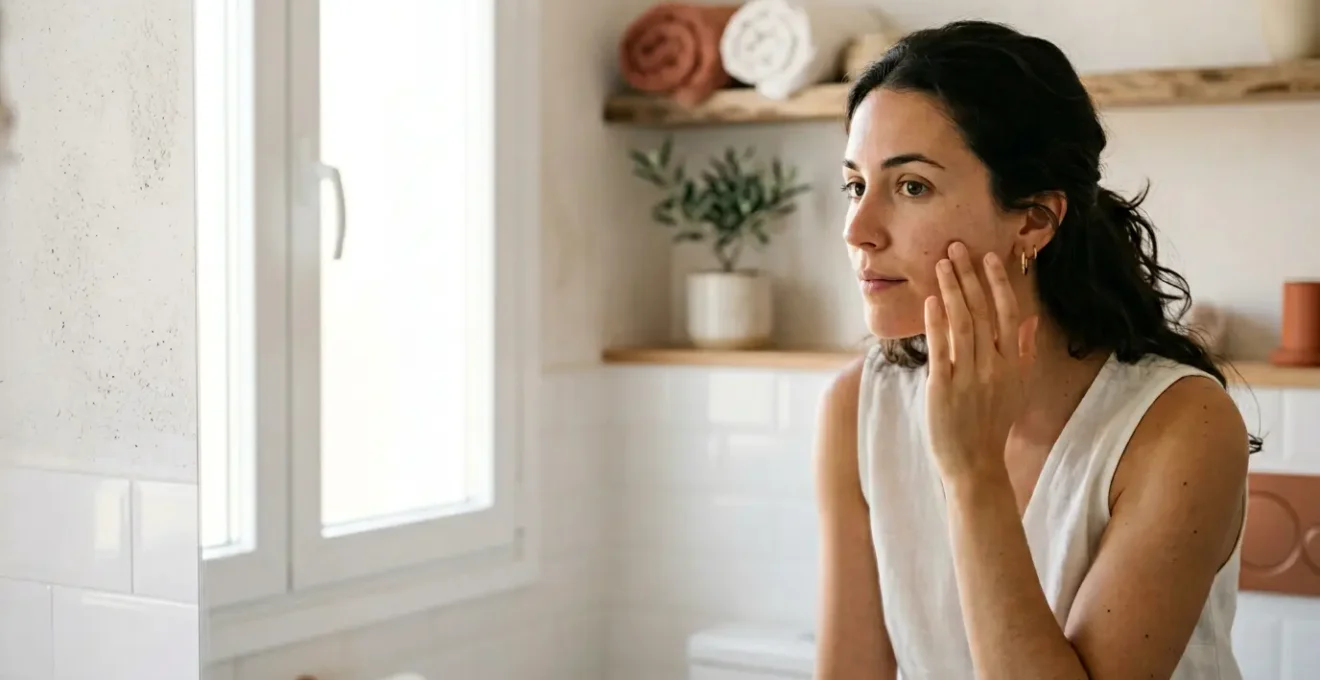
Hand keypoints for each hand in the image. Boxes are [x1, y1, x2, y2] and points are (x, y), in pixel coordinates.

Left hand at [923, 242, 1038, 481]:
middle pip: (984, 312)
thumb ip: (1025, 354)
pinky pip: (941, 348)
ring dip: (952, 291)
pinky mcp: (944, 388)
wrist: (976, 465)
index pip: (1009, 314)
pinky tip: (931, 300)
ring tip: (942, 265)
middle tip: (956, 248)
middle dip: (970, 277)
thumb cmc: (995, 426)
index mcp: (1013, 365)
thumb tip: (1031, 322)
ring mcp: (969, 377)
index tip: (989, 257)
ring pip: (963, 323)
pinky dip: (936, 322)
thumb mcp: (1018, 389)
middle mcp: (994, 367)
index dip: (999, 283)